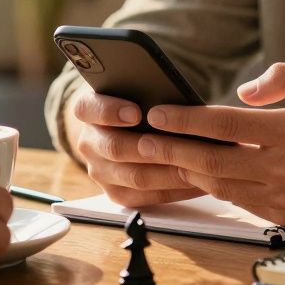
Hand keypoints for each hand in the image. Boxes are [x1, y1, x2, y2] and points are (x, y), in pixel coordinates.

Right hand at [66, 83, 203, 206]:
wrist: (121, 129)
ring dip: (169, 171)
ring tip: (197, 163)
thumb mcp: (133, 88)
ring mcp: (100, 171)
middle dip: (149, 147)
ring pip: (135, 176)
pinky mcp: (116, 193)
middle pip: (114, 148)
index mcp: (87, 110)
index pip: (88, 108)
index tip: (136, 113)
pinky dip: (175, 189)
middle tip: (176, 145)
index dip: (111, 111)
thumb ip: (144, 89)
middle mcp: (88, 143)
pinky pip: (147, 197)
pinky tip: (197, 180)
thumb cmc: (136, 101)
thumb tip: (170, 96)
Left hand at [137, 64, 284, 226]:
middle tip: (139, 140)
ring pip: (220, 185)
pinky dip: (215, 186)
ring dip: (186, 171)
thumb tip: (242, 91)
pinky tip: (196, 173)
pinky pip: (240, 201)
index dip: (184, 120)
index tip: (156, 112)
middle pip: (211, 160)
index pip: (223, 125)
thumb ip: (283, 77)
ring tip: (157, 157)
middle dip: (170, 150)